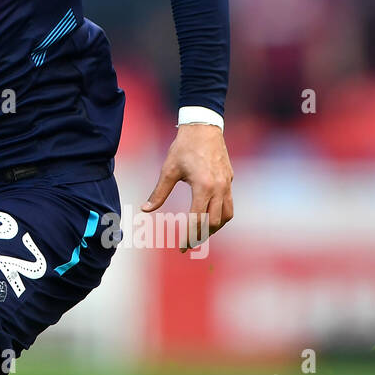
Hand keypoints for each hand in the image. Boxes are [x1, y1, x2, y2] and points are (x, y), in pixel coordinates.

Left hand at [141, 123, 233, 251]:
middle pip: (213, 222)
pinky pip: (229, 205)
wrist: (203, 128)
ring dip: (214, 228)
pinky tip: (210, 218)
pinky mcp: (229, 180)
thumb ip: (159, 192)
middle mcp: (219, 188)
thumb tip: (146, 210)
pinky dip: (221, 216)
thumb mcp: (168, 170)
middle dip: (201, 235)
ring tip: (200, 234)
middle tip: (188, 244)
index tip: (181, 247)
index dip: (189, 236)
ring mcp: (227, 184)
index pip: (197, 219)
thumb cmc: (183, 147)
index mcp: (203, 187)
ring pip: (226, 216)